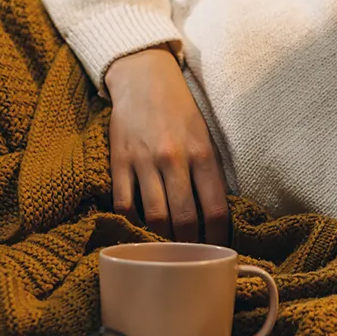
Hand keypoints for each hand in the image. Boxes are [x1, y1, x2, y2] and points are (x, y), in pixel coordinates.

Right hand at [104, 48, 229, 244]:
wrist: (143, 77)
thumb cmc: (180, 111)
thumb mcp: (205, 137)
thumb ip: (209, 173)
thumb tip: (215, 216)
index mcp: (202, 154)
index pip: (215, 210)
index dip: (217, 238)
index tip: (216, 251)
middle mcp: (174, 159)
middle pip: (183, 220)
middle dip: (188, 246)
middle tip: (190, 258)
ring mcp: (144, 161)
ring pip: (154, 217)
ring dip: (161, 240)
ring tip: (167, 251)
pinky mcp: (119, 161)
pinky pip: (124, 204)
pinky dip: (132, 222)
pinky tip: (140, 228)